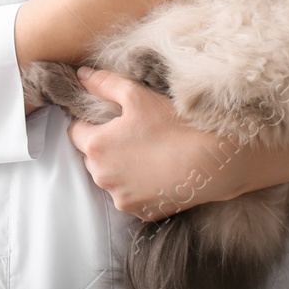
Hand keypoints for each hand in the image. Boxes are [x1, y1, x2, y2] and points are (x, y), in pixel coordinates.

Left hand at [66, 65, 242, 219]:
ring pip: (111, 178)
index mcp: (96, 147)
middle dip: (105, 144)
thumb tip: (82, 75)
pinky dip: (139, 185)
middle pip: (92, 156)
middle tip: (132, 133)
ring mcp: (122, 198)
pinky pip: (131, 195)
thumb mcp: (136, 94)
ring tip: (147, 151)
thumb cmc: (173, 125)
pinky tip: (157, 171)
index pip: (75, 131)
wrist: (213, 162)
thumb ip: (104, 83)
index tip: (109, 118)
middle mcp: (103, 177)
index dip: (90, 121)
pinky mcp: (142, 212)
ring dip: (120, 167)